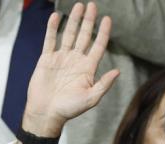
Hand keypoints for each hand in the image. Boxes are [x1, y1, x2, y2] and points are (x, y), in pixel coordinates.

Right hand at [20, 2, 119, 140]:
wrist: (46, 112)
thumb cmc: (70, 109)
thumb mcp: (91, 98)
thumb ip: (103, 84)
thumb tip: (117, 72)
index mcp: (88, 68)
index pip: (98, 46)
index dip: (103, 32)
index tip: (107, 18)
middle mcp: (76, 60)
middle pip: (84, 36)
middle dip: (89, 21)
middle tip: (93, 6)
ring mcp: (61, 58)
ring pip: (69, 34)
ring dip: (74, 20)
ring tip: (79, 6)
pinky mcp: (47, 59)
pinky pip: (50, 40)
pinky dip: (53, 28)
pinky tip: (57, 16)